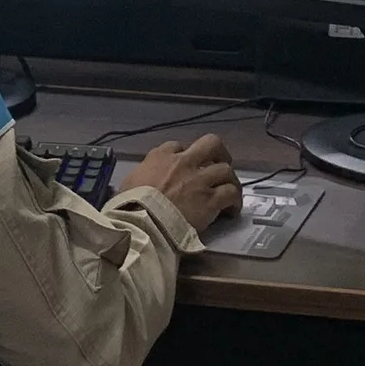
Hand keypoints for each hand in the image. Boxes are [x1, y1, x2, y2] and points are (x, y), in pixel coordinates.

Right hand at [119, 134, 241, 231]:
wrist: (143, 222)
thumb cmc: (130, 204)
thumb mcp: (130, 181)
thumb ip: (143, 174)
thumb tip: (144, 180)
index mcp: (161, 156)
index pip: (178, 146)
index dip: (186, 154)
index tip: (188, 166)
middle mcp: (184, 162)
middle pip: (211, 144)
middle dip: (219, 153)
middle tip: (220, 165)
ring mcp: (200, 180)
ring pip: (226, 170)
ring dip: (230, 181)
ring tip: (230, 192)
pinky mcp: (211, 199)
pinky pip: (231, 193)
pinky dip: (234, 201)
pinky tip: (232, 210)